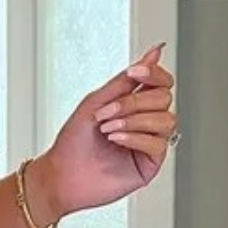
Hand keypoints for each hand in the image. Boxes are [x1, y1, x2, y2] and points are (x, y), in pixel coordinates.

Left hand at [38, 45, 177, 218]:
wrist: (61, 174)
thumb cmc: (73, 143)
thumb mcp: (97, 101)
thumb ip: (126, 79)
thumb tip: (154, 52)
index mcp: (135, 105)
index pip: (162, 82)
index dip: (153, 73)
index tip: (134, 73)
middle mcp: (145, 122)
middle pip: (164, 98)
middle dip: (133, 103)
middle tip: (106, 114)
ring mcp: (149, 143)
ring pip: (166, 120)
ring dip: (134, 120)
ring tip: (108, 129)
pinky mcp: (150, 164)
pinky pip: (158, 144)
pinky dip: (135, 137)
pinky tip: (116, 140)